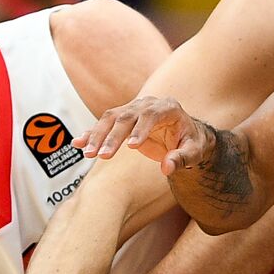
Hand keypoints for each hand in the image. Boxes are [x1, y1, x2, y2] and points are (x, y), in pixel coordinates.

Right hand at [74, 95, 211, 168]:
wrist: (184, 134)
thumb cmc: (191, 143)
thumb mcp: (194, 152)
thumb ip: (182, 159)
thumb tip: (166, 168)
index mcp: (168, 108)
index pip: (151, 115)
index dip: (141, 129)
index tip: (131, 147)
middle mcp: (147, 104)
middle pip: (127, 117)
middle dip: (113, 136)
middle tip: (102, 156)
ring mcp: (133, 108)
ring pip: (111, 118)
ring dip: (98, 135)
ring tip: (88, 154)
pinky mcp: (122, 117)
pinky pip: (104, 124)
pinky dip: (91, 133)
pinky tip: (78, 143)